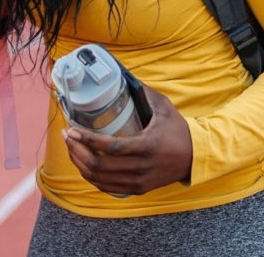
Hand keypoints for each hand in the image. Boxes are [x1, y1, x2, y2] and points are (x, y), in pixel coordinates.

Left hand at [63, 85, 191, 195]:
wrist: (196, 158)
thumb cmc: (178, 131)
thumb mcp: (165, 108)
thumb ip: (145, 93)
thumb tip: (124, 76)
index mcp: (147, 146)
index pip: (110, 147)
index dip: (87, 139)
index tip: (72, 129)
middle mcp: (141, 167)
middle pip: (99, 165)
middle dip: (76, 150)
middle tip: (67, 136)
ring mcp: (138, 181)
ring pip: (99, 178)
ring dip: (80, 163)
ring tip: (71, 148)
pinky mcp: (137, 189)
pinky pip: (106, 187)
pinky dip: (91, 176)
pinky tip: (83, 163)